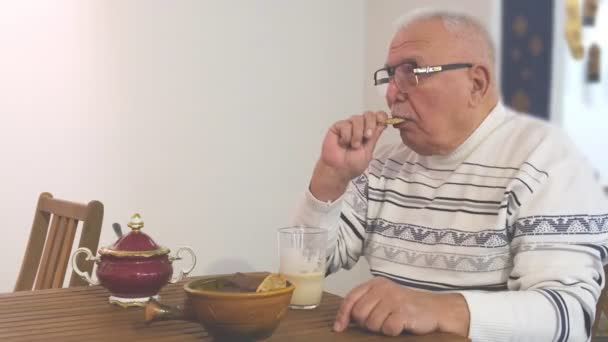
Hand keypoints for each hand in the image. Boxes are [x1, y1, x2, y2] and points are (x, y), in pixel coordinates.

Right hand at [310, 111, 387, 200]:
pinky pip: (345, 125)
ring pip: (357, 119)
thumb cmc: (352, 165)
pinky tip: (342, 143)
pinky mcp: (338, 127)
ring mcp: (348, 126)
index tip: (382, 122)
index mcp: (369, 132)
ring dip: (357, 134)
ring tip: (353, 145)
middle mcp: (359, 127)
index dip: (381, 116)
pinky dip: (346, 136)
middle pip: (369, 114)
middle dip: (370, 125)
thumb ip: (375, 137)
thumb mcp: (368, 151)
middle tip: (367, 137)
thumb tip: (383, 124)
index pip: (377, 117)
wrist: (338, 170)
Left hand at [333, 277, 469, 336]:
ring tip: (392, 321)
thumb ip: (363, 304)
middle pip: (359, 314)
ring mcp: (394, 300)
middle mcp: (383, 289)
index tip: (339, 328)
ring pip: (372, 324)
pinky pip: (387, 329)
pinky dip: (392, 332)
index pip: (350, 299)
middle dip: (366, 323)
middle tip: (381, 320)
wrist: (435, 309)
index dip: (342, 315)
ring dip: (381, 328)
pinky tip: (400, 326)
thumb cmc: (404, 306)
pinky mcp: (404, 312)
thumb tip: (340, 323)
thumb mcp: (382, 299)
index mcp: (375, 284)